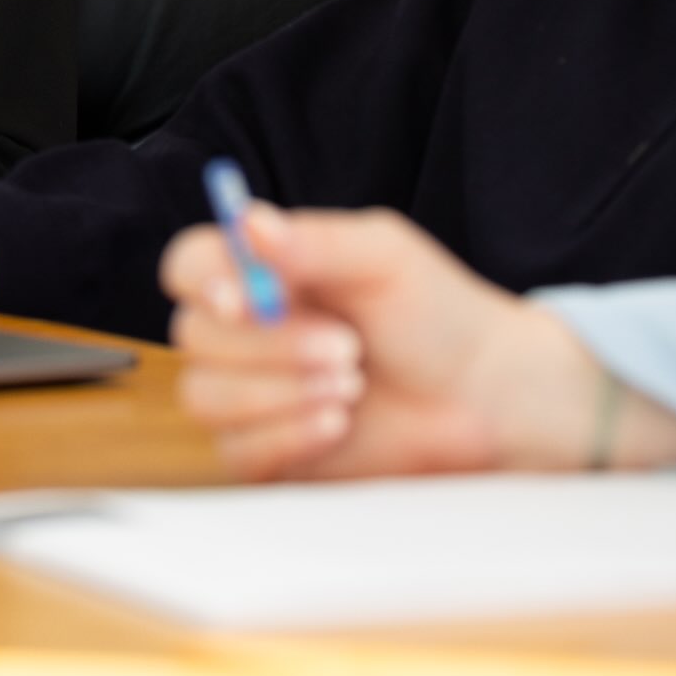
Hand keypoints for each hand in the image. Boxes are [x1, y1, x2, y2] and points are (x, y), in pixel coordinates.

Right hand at [162, 204, 675, 479]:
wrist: (486, 398)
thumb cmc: (438, 317)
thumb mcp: (385, 257)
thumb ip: (314, 241)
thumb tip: (249, 223)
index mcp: (263, 273)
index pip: (189, 267)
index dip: (203, 282)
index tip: (243, 297)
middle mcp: (247, 333)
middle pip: (194, 337)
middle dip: (271, 346)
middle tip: (346, 348)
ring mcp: (253, 395)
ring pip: (206, 397)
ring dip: (280, 393)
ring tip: (351, 384)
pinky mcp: (268, 453)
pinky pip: (237, 451)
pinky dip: (288, 435)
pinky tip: (339, 423)